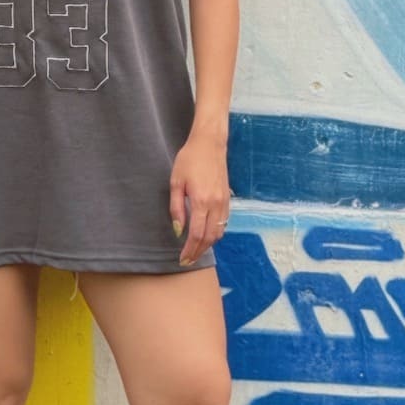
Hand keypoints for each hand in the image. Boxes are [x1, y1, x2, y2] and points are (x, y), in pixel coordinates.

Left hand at [169, 125, 229, 266]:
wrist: (210, 143)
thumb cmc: (189, 159)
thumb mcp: (176, 182)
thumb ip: (177, 207)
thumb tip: (178, 230)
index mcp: (201, 201)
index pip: (196, 235)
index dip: (189, 250)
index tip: (182, 259)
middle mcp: (216, 205)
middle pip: (209, 238)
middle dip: (198, 252)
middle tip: (188, 261)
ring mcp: (224, 202)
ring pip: (219, 232)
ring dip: (208, 245)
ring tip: (196, 251)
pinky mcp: (228, 199)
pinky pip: (224, 223)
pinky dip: (215, 233)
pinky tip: (206, 235)